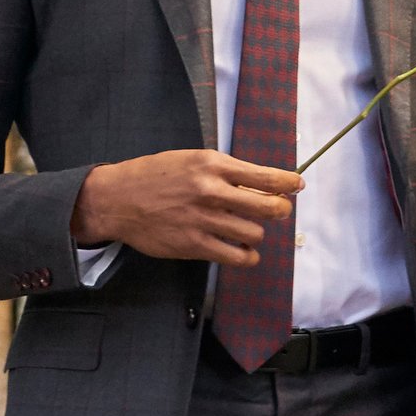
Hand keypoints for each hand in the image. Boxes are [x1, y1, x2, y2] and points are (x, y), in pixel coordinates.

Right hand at [70, 148, 301, 265]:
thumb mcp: (192, 160)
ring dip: (257, 233)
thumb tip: (262, 181)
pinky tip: (244, 251)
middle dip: (280, 210)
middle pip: (268, 207)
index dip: (289, 183)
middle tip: (279, 210)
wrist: (117, 199)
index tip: (297, 186)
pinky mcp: (194, 245)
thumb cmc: (155, 175)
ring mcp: (203, 220)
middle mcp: (211, 191)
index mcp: (213, 164)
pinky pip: (236, 256)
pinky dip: (247, 256)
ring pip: (254, 233)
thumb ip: (225, 170)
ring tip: (249, 230)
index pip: (265, 176)